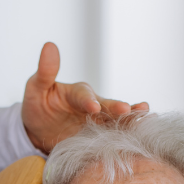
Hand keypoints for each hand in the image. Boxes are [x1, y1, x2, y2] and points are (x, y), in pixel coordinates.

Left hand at [21, 42, 149, 153]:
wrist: (39, 130)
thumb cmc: (38, 105)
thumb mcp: (36, 88)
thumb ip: (45, 72)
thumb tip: (49, 45)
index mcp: (78, 93)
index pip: (84, 95)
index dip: (89, 101)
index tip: (93, 107)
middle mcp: (93, 105)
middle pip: (107, 107)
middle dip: (117, 109)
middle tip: (128, 110)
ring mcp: (98, 122)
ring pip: (117, 120)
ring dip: (131, 120)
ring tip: (148, 118)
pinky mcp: (99, 138)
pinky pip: (114, 137)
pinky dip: (127, 136)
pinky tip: (144, 135)